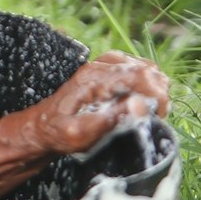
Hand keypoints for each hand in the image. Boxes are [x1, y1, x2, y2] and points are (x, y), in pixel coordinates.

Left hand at [18, 51, 169, 157]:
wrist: (41, 128)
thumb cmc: (59, 134)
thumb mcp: (82, 134)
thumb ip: (110, 120)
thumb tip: (140, 105)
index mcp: (95, 79)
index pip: (140, 75)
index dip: (157, 95)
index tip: (159, 116)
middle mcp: (99, 66)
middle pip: (145, 68)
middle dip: (158, 92)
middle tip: (154, 116)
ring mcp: (101, 66)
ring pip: (142, 67)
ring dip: (152, 87)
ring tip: (148, 111)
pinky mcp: (104, 70)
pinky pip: (134, 69)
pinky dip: (144, 83)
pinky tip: (139, 101)